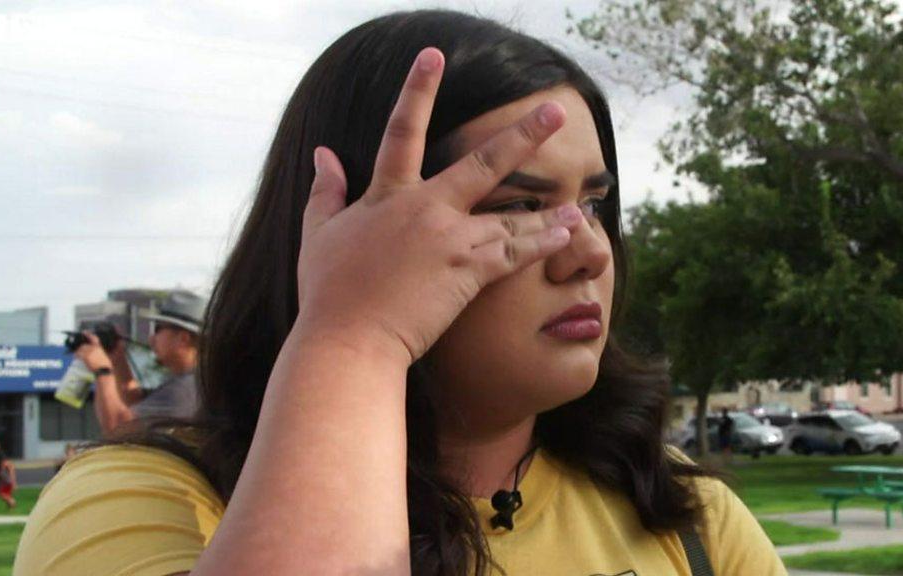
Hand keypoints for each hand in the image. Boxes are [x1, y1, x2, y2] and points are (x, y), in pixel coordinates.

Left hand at [74, 332, 112, 371]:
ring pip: (80, 349)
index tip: (84, 332)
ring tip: (77, 354)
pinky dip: (76, 355)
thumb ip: (96, 352)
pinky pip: (78, 354)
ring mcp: (89, 352)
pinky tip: (75, 356)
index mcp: (99, 347)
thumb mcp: (103, 356)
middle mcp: (94, 348)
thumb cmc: (104, 365)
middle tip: (79, 350)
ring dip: (78, 351)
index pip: (93, 338)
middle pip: (84, 345)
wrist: (103, 370)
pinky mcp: (86, 357)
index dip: (88, 334)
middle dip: (81, 347)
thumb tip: (89, 352)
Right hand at [296, 47, 582, 365]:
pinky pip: (516, 253)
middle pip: (482, 163)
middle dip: (521, 136)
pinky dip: (544, 242)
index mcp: (387, 196)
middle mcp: (425, 208)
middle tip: (554, 112)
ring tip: (584, 203)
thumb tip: (322, 154)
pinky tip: (571, 232)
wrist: (349, 339)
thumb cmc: (329, 293)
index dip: (417, 90)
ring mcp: (451, 239)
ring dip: (549, 209)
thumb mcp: (318, 235)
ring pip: (510, 215)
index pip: (401, 131)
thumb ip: (323, 192)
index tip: (433, 57)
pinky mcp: (469, 272)